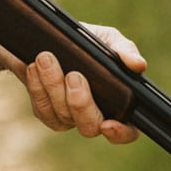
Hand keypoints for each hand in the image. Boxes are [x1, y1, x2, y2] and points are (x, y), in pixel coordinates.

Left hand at [9, 23, 145, 144]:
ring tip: (46, 58)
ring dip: (53, 86)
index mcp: (116, 102)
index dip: (121, 133)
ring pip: (62, 116)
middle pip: (90, 126)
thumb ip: (124, 50)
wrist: (48, 37)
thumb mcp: (107, 40)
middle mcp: (92, 115)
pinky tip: (33, 67)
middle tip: (74, 75)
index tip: (109, 124)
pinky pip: (42, 109)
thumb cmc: (86, 41)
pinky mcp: (46, 112)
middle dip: (81, 103)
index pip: (126, 130)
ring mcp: (68, 117)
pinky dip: (36, 87)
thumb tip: (138, 65)